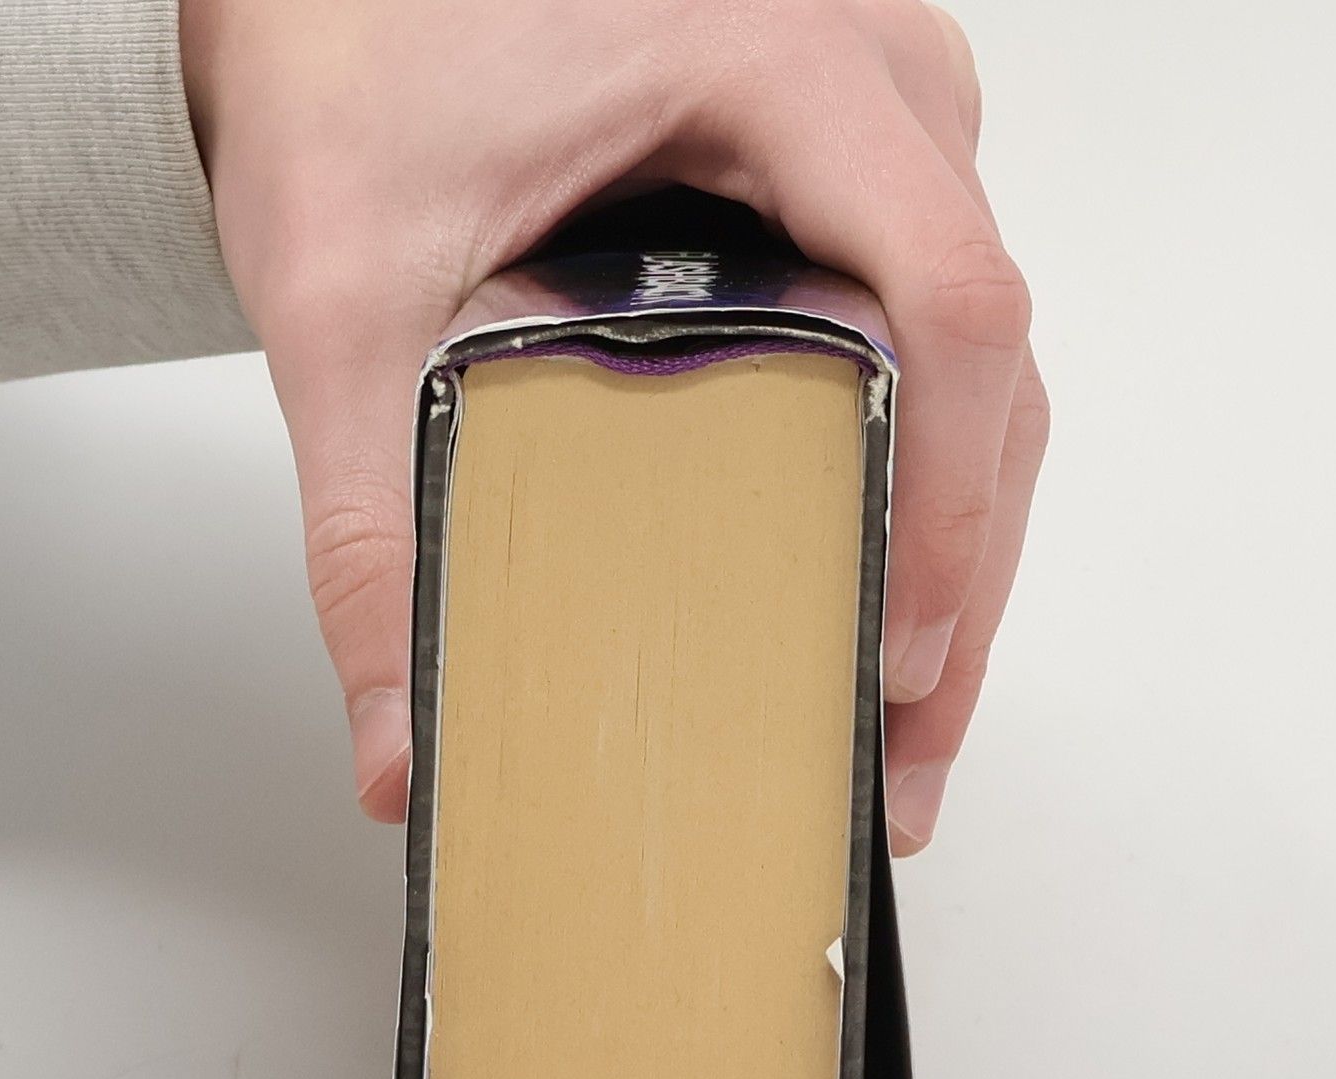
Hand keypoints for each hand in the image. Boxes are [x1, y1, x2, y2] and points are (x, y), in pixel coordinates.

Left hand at [180, 0, 1046, 853]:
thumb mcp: (347, 295)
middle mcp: (872, 75)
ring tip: (897, 710)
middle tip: (899, 751)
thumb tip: (405, 748)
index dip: (948, 498)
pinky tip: (869, 580)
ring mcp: (879, 114)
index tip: (898, 653)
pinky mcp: (854, 158)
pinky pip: (930, 322)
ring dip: (955, 536)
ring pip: (980, 353)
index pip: (943, 292)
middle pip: (988, 357)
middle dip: (959, 574)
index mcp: (782, 59)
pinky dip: (916, 461)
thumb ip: (369, 528)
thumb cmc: (357, 47)